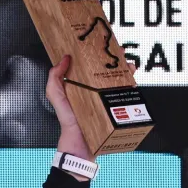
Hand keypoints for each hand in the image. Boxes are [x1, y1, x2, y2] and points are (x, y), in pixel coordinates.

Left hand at [46, 55, 137, 177]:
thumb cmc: (67, 121)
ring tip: (129, 66)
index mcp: (82, 86)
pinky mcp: (118, 110)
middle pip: (110, 72)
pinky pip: (129, 97)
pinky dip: (133, 88)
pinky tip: (132, 82)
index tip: (103, 44)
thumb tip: (64, 59)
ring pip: (121, 82)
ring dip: (127, 72)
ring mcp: (108, 100)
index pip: (91, 67)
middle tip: (121, 53)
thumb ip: (54, 78)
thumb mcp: (55, 96)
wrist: (80, 144)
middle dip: (117, 61)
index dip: (97, 55)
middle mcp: (96, 91)